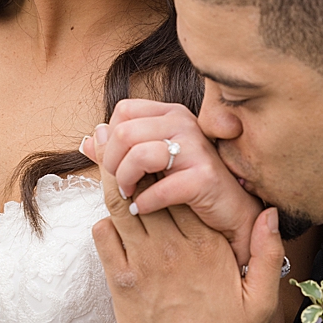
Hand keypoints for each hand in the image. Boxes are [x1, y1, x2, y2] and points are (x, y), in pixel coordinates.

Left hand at [82, 99, 262, 266]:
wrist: (234, 212)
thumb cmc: (194, 185)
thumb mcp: (156, 162)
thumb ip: (122, 149)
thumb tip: (88, 141)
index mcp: (172, 114)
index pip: (124, 110)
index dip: (111, 139)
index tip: (116, 163)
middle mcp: (185, 124)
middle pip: (124, 131)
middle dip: (113, 163)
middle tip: (121, 185)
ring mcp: (197, 149)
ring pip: (138, 154)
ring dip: (126, 181)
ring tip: (131, 196)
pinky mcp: (204, 177)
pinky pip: (159, 188)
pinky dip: (145, 202)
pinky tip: (145, 208)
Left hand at [91, 161, 285, 322]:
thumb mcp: (262, 299)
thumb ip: (269, 252)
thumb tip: (270, 212)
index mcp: (211, 248)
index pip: (186, 187)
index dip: (175, 164)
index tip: (171, 153)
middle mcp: (176, 250)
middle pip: (151, 188)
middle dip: (141, 164)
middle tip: (136, 149)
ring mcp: (145, 265)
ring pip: (121, 205)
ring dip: (118, 186)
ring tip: (121, 174)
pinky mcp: (121, 283)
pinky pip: (104, 236)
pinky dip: (106, 221)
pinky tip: (115, 222)